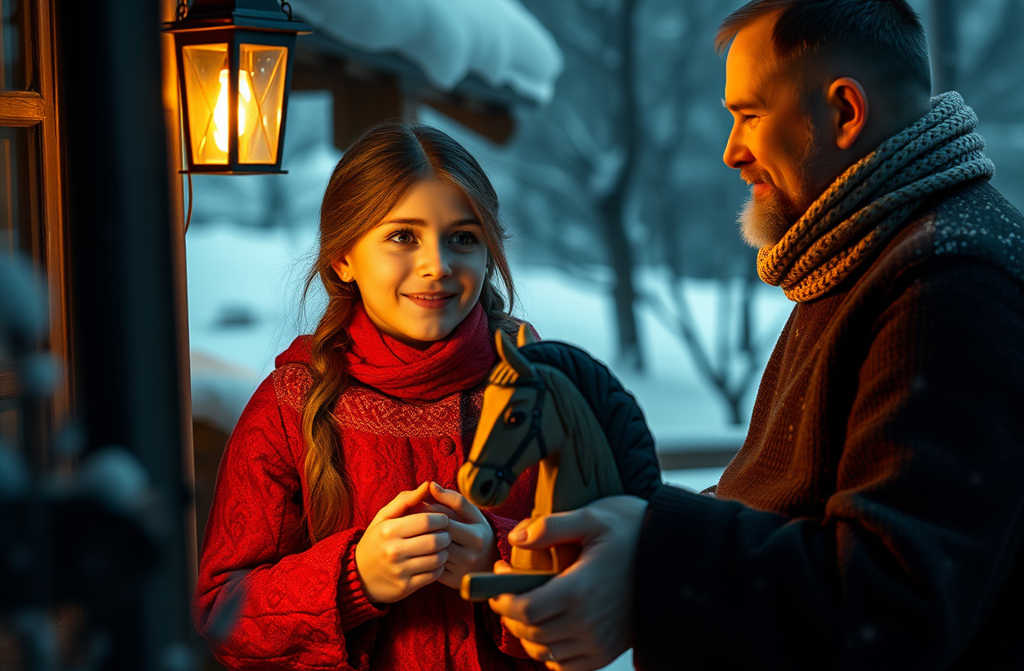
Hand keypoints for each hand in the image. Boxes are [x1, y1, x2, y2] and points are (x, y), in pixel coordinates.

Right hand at [355, 481, 450, 603]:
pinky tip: (435, 561)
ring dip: (445, 551)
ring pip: (437, 559)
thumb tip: (428, 484)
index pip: (428, 520)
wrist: (358, 575)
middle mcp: (393, 551)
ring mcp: (399, 571)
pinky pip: (434, 575)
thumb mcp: (384, 517)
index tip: (443, 519)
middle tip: (446, 533)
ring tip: (441, 547)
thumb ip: (406, 500)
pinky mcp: (405, 587)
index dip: (441, 518)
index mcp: (389, 530)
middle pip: (436, 540)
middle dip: (446, 535)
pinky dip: (439, 567)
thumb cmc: (376, 540)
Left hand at [419, 482, 496, 590]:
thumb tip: (431, 485)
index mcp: (476, 536)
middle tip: (411, 519)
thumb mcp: (472, 514)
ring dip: (419, 542)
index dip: (428, 513)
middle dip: (421, 528)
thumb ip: (453, 498)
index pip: (444, 522)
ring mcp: (460, 571)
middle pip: (436, 539)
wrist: (490, 562)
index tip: (420, 506)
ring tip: (414, 532)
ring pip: (431, 554)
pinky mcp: (451, 582)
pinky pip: (431, 567)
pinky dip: (423, 557)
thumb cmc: (477, 531)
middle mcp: (470, 556)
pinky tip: (420, 548)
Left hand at [487, 496, 647, 670]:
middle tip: (506, 589)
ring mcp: (600, 641)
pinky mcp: (609, 651)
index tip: (497, 578)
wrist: (676, 556)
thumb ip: (550, 527)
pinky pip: (567, 665)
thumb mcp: (593, 517)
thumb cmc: (634, 531)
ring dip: (527, 634)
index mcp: (579, 589)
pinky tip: (550, 629)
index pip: (524, 610)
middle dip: (509, 612)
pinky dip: (551, 654)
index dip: (502, 599)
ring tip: (526, 607)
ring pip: (545, 652)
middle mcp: (588, 623)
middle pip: (530, 633)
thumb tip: (516, 538)